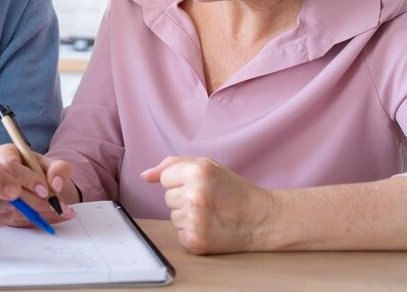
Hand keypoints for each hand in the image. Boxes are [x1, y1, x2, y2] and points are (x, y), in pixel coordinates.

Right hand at [0, 143, 76, 224]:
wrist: (41, 187)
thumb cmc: (42, 171)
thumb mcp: (53, 165)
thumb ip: (59, 169)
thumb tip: (56, 184)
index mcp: (6, 154)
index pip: (11, 167)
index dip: (28, 180)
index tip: (45, 191)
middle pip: (7, 189)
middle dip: (33, 200)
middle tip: (52, 205)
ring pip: (10, 208)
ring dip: (35, 212)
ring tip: (57, 212)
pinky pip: (12, 219)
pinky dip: (33, 220)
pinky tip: (49, 218)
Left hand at [141, 157, 275, 254]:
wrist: (262, 218)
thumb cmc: (233, 190)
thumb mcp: (207, 166)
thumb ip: (172, 165)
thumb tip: (145, 176)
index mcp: (197, 173)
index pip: (165, 178)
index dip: (182, 181)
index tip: (202, 185)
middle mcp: (194, 197)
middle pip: (168, 197)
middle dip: (184, 197)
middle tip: (209, 200)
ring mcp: (195, 221)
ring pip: (173, 215)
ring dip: (187, 215)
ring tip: (211, 213)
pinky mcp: (195, 242)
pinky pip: (179, 233)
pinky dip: (191, 231)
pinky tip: (210, 227)